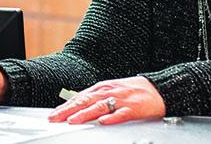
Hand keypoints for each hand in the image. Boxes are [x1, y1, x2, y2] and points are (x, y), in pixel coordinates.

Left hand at [48, 76, 165, 124]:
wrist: (157, 89)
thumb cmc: (132, 91)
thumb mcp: (110, 90)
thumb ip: (94, 98)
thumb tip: (77, 105)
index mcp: (101, 88)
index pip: (79, 97)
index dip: (65, 106)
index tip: (53, 115)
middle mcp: (108, 92)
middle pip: (85, 101)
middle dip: (68, 110)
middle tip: (55, 118)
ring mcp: (121, 99)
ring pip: (99, 106)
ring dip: (85, 113)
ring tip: (73, 120)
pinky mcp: (134, 108)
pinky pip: (121, 114)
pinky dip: (112, 117)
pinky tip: (103, 121)